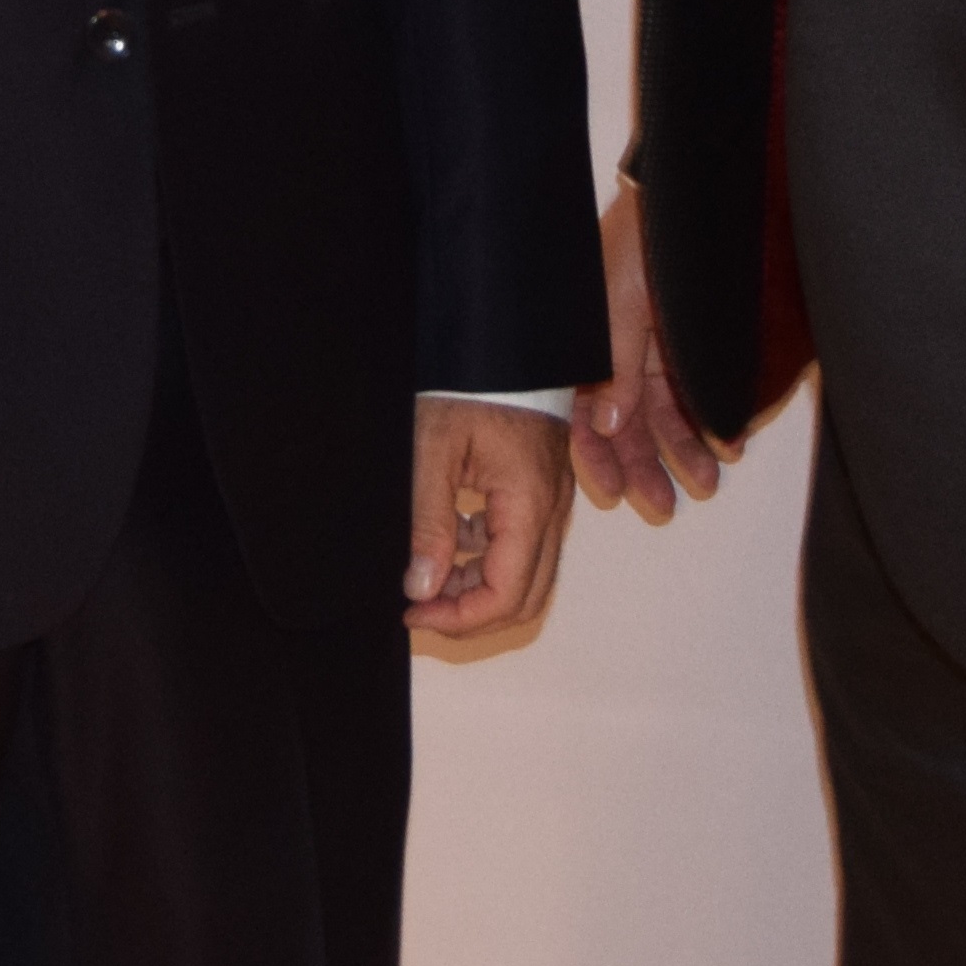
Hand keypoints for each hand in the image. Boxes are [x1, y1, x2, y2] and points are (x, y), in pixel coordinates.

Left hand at [404, 399, 571, 634]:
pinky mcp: (542, 495)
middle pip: (525, 598)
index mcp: (529, 505)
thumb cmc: (471, 385)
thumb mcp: (433, 449)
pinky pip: (522, 548)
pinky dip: (486, 561)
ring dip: (478, 589)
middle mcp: (552, 513)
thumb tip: (422, 587)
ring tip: (427, 577)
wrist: (503, 346)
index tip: (414, 612)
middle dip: (471, 614)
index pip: (506, 594)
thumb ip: (429, 521)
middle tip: (419, 607)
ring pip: (526, 578)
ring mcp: (552, 505)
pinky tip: (449, 541)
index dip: (459, 618)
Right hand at [566, 182, 729, 528]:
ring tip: (708, 480)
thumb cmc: (642, 238)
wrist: (685, 197)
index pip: (583, 413)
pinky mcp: (684, 345)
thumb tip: (605, 423)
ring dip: (684, 449)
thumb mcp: (622, 301)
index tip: (610, 491)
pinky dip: (711, 420)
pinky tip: (729, 442)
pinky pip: (694, 393)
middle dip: (643, 466)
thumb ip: (615, 365)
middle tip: (662, 505)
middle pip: (626, 424)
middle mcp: (616, 354)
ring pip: (664, 416)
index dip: (594, 455)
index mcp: (588, 347)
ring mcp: (652, 351)